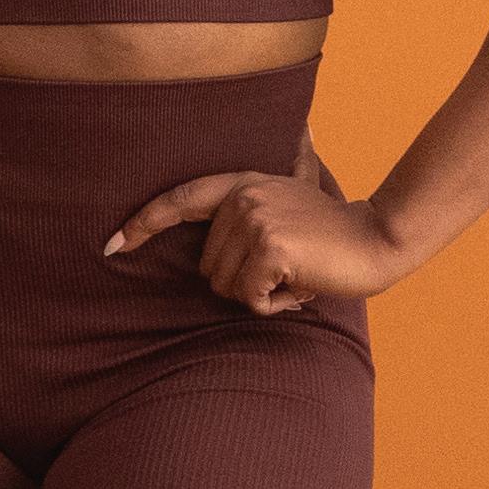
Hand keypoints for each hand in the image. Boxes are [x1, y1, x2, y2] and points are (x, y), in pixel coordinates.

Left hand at [107, 166, 407, 315]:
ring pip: (225, 286)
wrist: (377, 240)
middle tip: (285, 269)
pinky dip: (273, 304)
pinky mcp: (269, 247)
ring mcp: (255, 219)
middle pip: (207, 267)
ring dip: (260, 294)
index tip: (111, 246)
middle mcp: (243, 197)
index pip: (179, 200)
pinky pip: (249, 297)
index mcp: (242, 184)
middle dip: (243, 282)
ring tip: (294, 275)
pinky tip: (299, 286)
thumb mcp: (285, 208)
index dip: (141, 223)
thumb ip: (251, 213)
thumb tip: (237, 224)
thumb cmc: (330, 238)